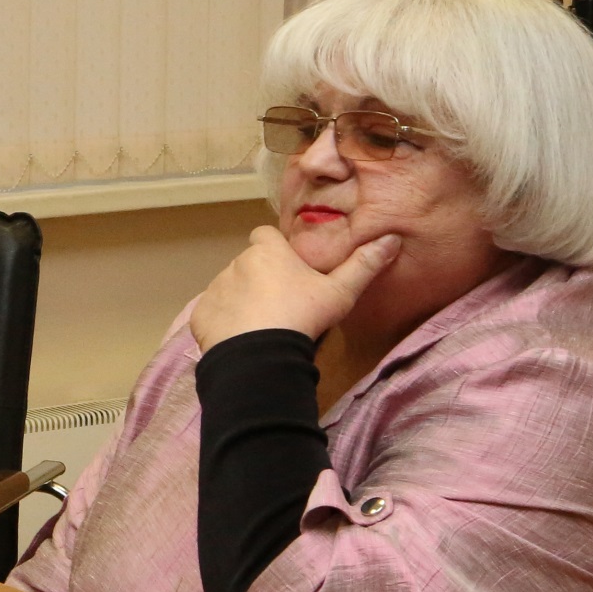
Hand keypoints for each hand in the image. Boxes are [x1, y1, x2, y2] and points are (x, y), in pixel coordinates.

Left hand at [190, 227, 402, 350]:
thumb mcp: (340, 292)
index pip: (266, 235)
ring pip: (230, 288)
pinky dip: (225, 322)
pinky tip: (243, 339)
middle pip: (249, 264)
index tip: (290, 269)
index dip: (277, 249)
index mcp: (266, 251)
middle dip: (260, 278)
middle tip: (282, 304)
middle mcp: (235, 263)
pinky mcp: (200, 315)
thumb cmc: (302, 317)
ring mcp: (215, 289)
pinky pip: (213, 313)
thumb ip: (364, 265)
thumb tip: (391, 238)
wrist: (259, 356)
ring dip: (242, 300)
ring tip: (264, 326)